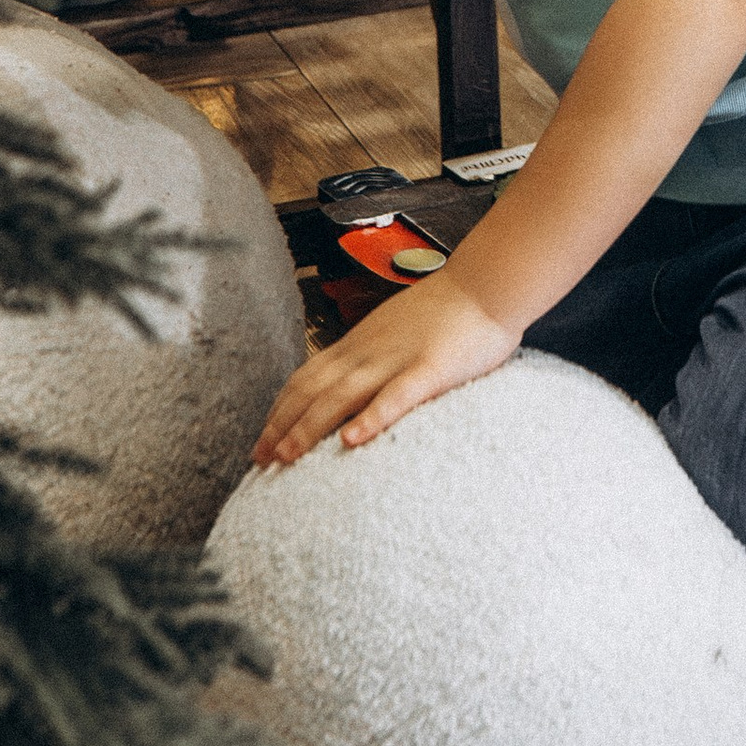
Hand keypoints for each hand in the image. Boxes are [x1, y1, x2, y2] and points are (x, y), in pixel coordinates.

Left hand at [252, 275, 521, 468]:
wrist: (485, 284)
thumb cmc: (445, 313)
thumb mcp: (394, 332)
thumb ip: (370, 358)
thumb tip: (345, 387)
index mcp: (359, 344)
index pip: (306, 378)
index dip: (279, 410)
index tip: (260, 442)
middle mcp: (368, 351)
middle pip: (313, 389)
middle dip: (281, 426)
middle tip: (259, 462)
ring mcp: (396, 358)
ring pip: (342, 395)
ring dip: (309, 427)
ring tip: (286, 457)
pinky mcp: (430, 368)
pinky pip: (396, 396)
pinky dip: (371, 418)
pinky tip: (352, 441)